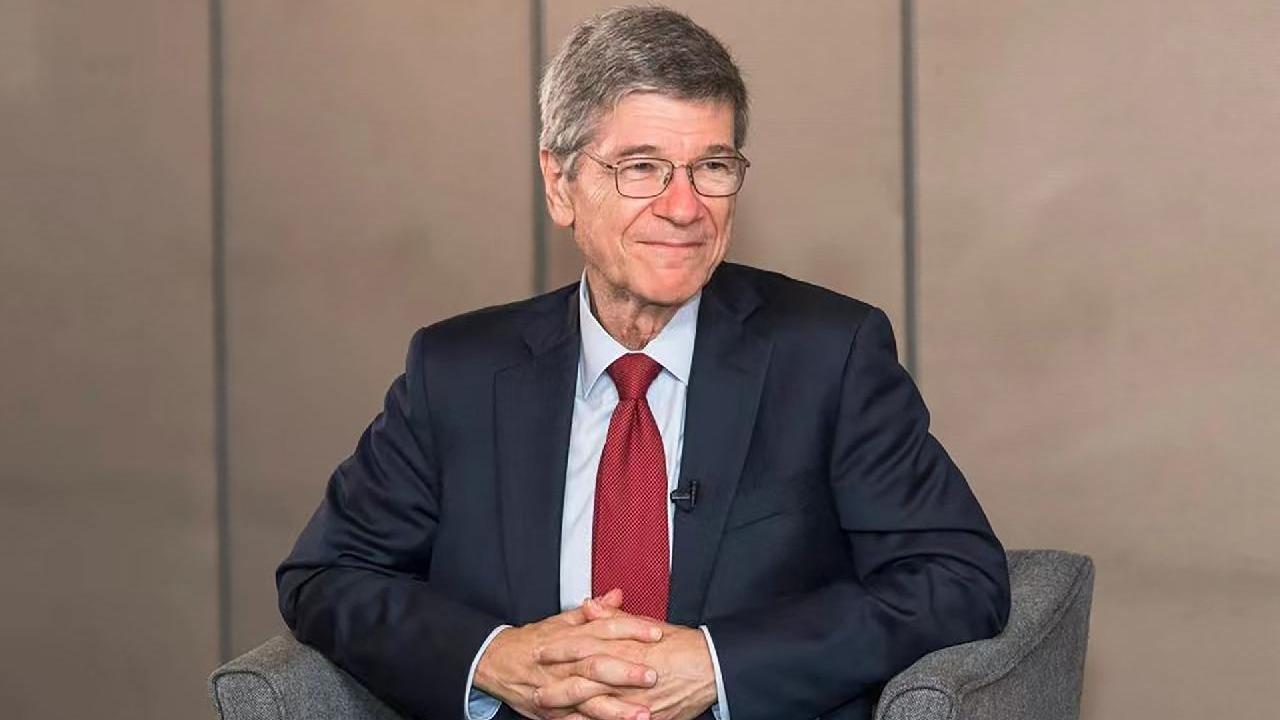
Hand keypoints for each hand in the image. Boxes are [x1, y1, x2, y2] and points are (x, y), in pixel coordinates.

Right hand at [476, 589, 663, 719]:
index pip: (604, 629)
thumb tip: (618, 595)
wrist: (496, 662)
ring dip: (615, 708)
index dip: (630, 631)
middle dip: (625, 672)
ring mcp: (556, 688)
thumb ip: (594, 612)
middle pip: (596, 664)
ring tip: (642, 713)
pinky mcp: (552, 711)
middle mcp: (563, 662)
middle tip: (653, 675)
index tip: (656, 634)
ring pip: (587, 697)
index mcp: (569, 637)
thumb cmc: (533, 641)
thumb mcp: (561, 621)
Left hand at [534, 597, 717, 719]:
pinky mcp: (647, 717)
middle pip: (585, 680)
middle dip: (558, 685)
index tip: (542, 649)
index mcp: (628, 646)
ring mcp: (637, 699)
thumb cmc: (684, 646)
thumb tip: (590, 605)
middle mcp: (629, 673)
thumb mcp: (648, 624)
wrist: (713, 668)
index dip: (561, 649)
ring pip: (596, 707)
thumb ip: (616, 617)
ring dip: (570, 710)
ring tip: (548, 711)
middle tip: (535, 687)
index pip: (586, 646)